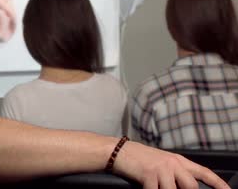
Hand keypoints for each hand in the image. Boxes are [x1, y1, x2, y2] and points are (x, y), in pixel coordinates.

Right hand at [114, 141, 228, 188]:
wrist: (118, 151)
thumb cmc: (138, 157)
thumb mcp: (160, 161)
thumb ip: (175, 171)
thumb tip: (185, 185)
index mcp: (177, 160)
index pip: (204, 172)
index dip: (218, 184)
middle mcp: (172, 164)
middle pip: (191, 186)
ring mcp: (161, 169)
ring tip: (155, 186)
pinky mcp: (149, 175)